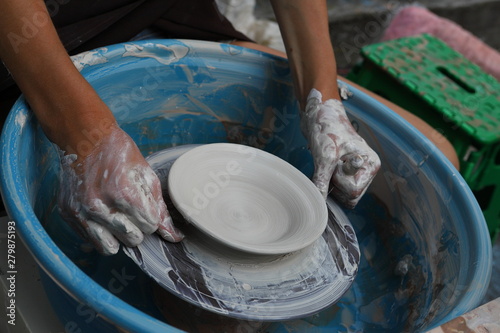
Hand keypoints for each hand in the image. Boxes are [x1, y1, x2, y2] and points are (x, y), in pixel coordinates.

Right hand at [57, 125, 183, 254]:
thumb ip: (160, 209)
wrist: (84, 137)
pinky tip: (102, 215)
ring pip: (110, 248)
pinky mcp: (68, 215)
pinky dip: (99, 232)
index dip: (151, 216)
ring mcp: (81, 213)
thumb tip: (173, 236)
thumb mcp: (146, 176)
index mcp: (124, 194)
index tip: (145, 205)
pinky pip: (90, 240)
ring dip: (118, 236)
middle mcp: (100, 207)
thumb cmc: (119, 154)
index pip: (150, 226)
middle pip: (133, 239)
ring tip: (118, 218)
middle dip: (137, 227)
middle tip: (131, 210)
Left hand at [301, 88, 380, 207]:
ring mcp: (355, 171)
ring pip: (342, 195)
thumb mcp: (324, 156)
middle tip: (329, 164)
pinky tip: (324, 167)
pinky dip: (326, 182)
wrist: (318, 113)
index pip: (354, 193)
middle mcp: (366, 169)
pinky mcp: (343, 171)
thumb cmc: (326, 128)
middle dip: (335, 185)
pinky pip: (336, 189)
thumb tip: (318, 203)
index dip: (339, 182)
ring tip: (326, 163)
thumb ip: (322, 181)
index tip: (335, 164)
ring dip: (330, 184)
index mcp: (370, 164)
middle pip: (350, 197)